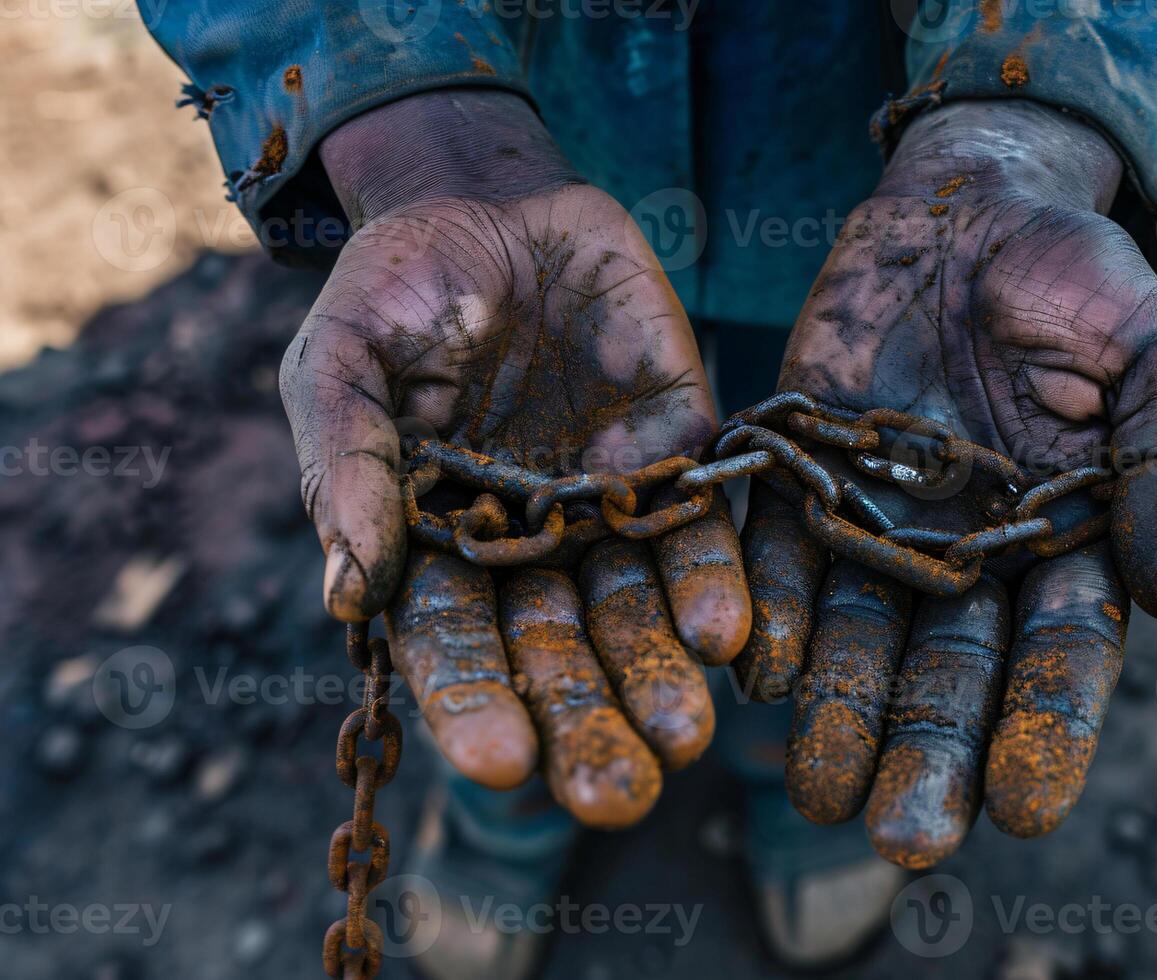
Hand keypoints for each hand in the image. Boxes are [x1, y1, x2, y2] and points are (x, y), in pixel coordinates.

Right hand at [280, 89, 749, 827]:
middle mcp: (530, 546)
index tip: (503, 761)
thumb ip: (345, 464)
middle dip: (588, 724)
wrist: (490, 201)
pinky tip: (730, 631)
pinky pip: (702, 524)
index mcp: (438, 544)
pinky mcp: (679, 452)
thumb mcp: (342, 360)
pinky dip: (715, 576)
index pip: (455, 645)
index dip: (476, 703)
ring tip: (686, 735)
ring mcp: (609, 504)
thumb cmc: (394, 289)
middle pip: (559, 653)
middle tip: (620, 796)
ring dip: (661, 673)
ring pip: (639, 610)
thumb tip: (352, 592)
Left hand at [736, 101, 1156, 865]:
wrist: (964, 205)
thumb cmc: (1078, 277)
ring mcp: (880, 521)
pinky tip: (754, 669)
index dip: (1045, 731)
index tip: (1025, 810)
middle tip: (903, 837)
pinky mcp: (803, 477)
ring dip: (837, 712)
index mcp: (1063, 543)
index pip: (1058, 657)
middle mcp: (966, 555)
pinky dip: (766, 608)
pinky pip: (779, 554)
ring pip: (857, 636)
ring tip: (815, 784)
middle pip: (948, 671)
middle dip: (928, 754)